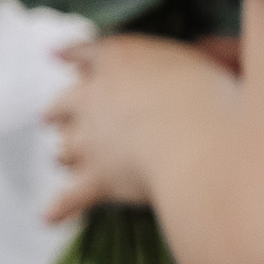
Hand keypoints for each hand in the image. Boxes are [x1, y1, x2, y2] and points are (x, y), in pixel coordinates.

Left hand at [41, 36, 233, 222]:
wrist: (199, 139)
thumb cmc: (214, 93)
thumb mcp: (212, 57)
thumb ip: (206, 49)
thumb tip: (209, 46)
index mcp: (119, 59)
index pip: (88, 53)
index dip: (75, 55)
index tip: (61, 55)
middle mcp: (93, 97)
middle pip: (63, 103)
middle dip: (59, 109)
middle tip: (52, 114)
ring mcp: (91, 142)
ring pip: (65, 148)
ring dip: (65, 152)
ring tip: (63, 157)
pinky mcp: (99, 180)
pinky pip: (72, 198)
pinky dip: (61, 207)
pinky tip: (49, 217)